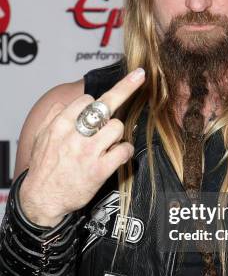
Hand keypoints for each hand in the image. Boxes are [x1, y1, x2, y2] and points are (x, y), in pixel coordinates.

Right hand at [19, 68, 145, 226]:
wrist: (42, 199)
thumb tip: (67, 103)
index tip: (104, 104)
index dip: (96, 104)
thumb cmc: (43, 168)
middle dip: (126, 88)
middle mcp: (75, 135)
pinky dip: (125, 152)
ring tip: (108, 144)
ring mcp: (88, 152)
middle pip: (106, 106)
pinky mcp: (100, 170)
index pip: (87, 100)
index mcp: (60, 124)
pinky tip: (118, 156)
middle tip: (139, 76)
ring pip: (117, 127)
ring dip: (117, 134)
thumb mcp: (40, 138)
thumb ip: (54, 117)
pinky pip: (124, 151)